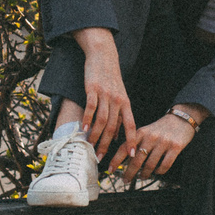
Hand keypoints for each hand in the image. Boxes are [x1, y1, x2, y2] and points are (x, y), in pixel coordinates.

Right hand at [74, 28, 133, 160]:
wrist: (103, 56)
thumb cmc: (111, 79)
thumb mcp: (119, 96)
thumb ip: (118, 115)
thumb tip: (115, 137)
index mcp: (126, 104)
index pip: (131, 125)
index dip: (132, 141)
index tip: (132, 156)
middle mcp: (118, 100)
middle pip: (113, 127)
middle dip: (106, 145)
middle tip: (100, 158)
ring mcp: (105, 95)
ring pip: (101, 120)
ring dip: (95, 135)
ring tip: (89, 146)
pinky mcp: (93, 89)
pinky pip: (90, 107)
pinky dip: (86, 119)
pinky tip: (82, 129)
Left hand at [110, 110, 196, 180]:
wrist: (182, 118)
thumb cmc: (161, 127)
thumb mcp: (146, 130)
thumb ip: (137, 142)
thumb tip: (127, 160)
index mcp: (141, 132)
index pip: (125, 147)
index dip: (116, 160)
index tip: (110, 169)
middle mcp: (151, 137)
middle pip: (136, 160)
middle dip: (129, 173)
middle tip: (125, 180)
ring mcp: (164, 142)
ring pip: (150, 165)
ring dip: (144, 174)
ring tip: (142, 176)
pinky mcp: (175, 147)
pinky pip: (165, 165)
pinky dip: (159, 171)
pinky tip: (157, 171)